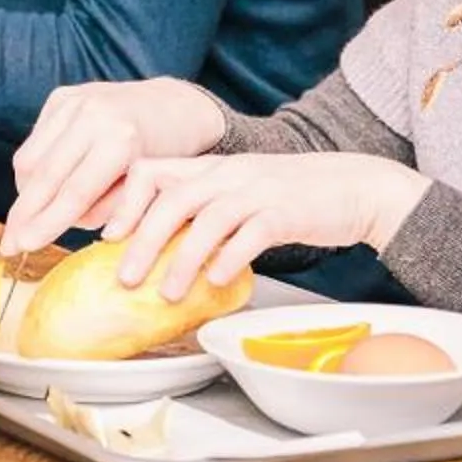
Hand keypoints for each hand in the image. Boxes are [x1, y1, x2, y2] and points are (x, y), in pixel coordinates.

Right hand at [3, 80, 230, 255]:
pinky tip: (44, 188)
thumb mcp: (149, 189)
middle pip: (45, 176)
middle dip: (23, 215)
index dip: (46, 223)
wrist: (174, 105)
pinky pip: (33, 143)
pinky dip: (34, 170)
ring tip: (32, 217)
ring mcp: (74, 102)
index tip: (23, 247)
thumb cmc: (166, 156)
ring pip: (30, 159)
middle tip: (8, 246)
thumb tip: (61, 223)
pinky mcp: (62, 97)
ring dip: (27, 194)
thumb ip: (107, 210)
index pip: (74, 192)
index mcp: (122, 140)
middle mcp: (93, 115)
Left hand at [81, 153, 430, 299]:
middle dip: (143, 240)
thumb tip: (155, 246)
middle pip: (172, 200)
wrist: (355, 187)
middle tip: (125, 278)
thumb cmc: (290, 198)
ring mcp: (258, 191)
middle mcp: (228, 174)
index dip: (124, 202)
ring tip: (168, 293)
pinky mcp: (287, 212)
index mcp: (209, 168)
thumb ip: (200, 209)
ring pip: (208, 219)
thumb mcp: (237, 192)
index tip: (106, 237)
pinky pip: (251, 234)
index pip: (151, 171)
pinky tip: (216, 281)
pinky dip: (229, 258)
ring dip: (182, 259)